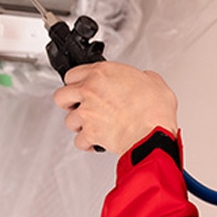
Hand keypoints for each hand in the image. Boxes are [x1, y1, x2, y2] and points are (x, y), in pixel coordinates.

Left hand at [53, 62, 177, 153]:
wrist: (151, 133)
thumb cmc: (153, 109)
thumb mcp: (155, 82)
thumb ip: (144, 77)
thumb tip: (146, 79)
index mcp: (102, 73)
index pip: (73, 74)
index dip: (77, 82)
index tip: (82, 86)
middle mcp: (90, 90)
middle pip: (61, 95)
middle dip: (69, 102)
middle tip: (78, 105)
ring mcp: (87, 113)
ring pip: (68, 120)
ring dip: (78, 124)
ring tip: (90, 125)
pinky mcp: (89, 133)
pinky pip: (79, 141)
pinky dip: (86, 143)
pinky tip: (94, 141)